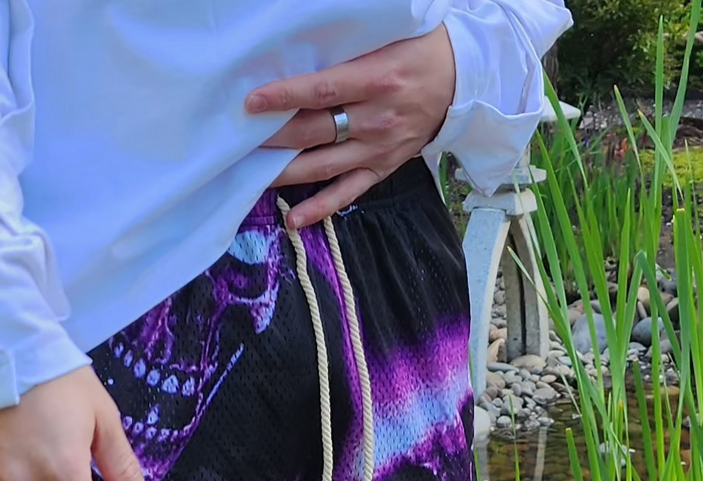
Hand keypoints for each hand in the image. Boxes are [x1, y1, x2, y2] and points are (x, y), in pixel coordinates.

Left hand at [245, 25, 455, 228]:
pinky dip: (321, 208)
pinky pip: (348, 192)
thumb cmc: (417, 50)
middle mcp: (375, 119)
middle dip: (275, 136)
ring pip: (324, 165)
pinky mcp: (383, 168)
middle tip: (242, 139)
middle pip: (315, 131)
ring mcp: (378, 148)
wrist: (460, 81)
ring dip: (287, 172)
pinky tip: (294, 218)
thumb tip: (302, 51)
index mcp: (375, 80)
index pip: (320, 91)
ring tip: (254, 174)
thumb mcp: (384, 39)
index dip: (284, 98)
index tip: (252, 103)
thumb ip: (347, 49)